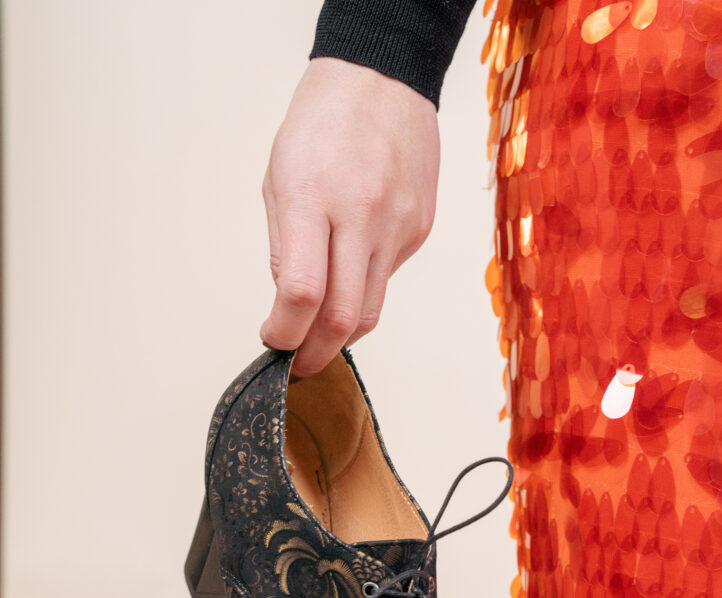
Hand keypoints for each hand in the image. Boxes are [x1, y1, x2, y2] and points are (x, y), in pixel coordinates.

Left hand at [260, 58, 439, 376]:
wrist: (382, 81)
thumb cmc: (322, 125)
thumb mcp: (278, 180)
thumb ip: (285, 248)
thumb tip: (291, 305)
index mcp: (312, 199)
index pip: (302, 292)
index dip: (284, 333)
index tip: (273, 340)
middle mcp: (361, 216)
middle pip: (343, 318)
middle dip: (315, 354)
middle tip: (299, 364)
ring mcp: (397, 227)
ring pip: (372, 311)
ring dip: (341, 335)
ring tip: (320, 335)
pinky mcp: (419, 231)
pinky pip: (387, 279)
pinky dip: (364, 290)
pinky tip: (351, 269)